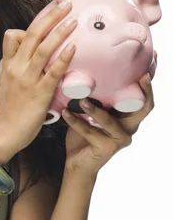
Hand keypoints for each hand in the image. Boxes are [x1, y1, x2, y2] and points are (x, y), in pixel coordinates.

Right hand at [0, 0, 77, 158]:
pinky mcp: (38, 94)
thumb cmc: (9, 109)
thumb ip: (14, 65)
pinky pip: (52, 71)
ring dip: (59, 31)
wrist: (4, 133)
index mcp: (8, 64)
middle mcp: (16, 67)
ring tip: (73, 20)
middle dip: (50, 16)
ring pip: (42, 48)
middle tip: (66, 3)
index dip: (32, 24)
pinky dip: (63, 58)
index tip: (50, 14)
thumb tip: (27, 52)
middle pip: (32, 33)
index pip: (14, 34)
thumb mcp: (5, 82)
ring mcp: (27, 80)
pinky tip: (73, 48)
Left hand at [62, 52, 156, 176]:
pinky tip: (66, 112)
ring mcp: (120, 139)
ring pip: (110, 121)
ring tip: (82, 100)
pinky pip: (90, 132)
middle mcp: (129, 127)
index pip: (145, 97)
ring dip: (95, 110)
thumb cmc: (85, 131)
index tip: (154, 58)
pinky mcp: (106, 149)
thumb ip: (96, 95)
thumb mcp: (92, 109)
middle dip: (144, 91)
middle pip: (143, 108)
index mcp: (128, 115)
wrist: (78, 161)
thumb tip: (86, 67)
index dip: (150, 81)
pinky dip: (76, 122)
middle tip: (139, 76)